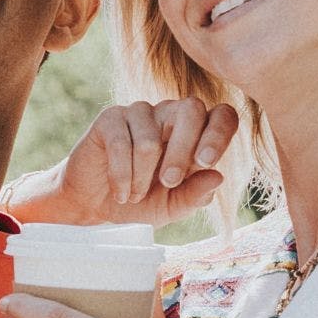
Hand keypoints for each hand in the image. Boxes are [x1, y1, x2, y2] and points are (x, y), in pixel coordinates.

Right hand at [0, 99, 237, 226]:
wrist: (96, 206)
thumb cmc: (141, 202)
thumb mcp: (173, 207)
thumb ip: (196, 194)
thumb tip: (218, 176)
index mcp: (196, 133)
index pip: (221, 115)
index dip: (219, 133)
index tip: (206, 162)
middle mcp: (170, 114)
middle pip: (191, 110)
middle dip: (181, 152)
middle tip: (168, 182)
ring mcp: (140, 112)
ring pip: (150, 139)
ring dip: (141, 178)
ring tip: (134, 195)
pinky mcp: (111, 118)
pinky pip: (121, 143)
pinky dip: (121, 176)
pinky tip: (120, 191)